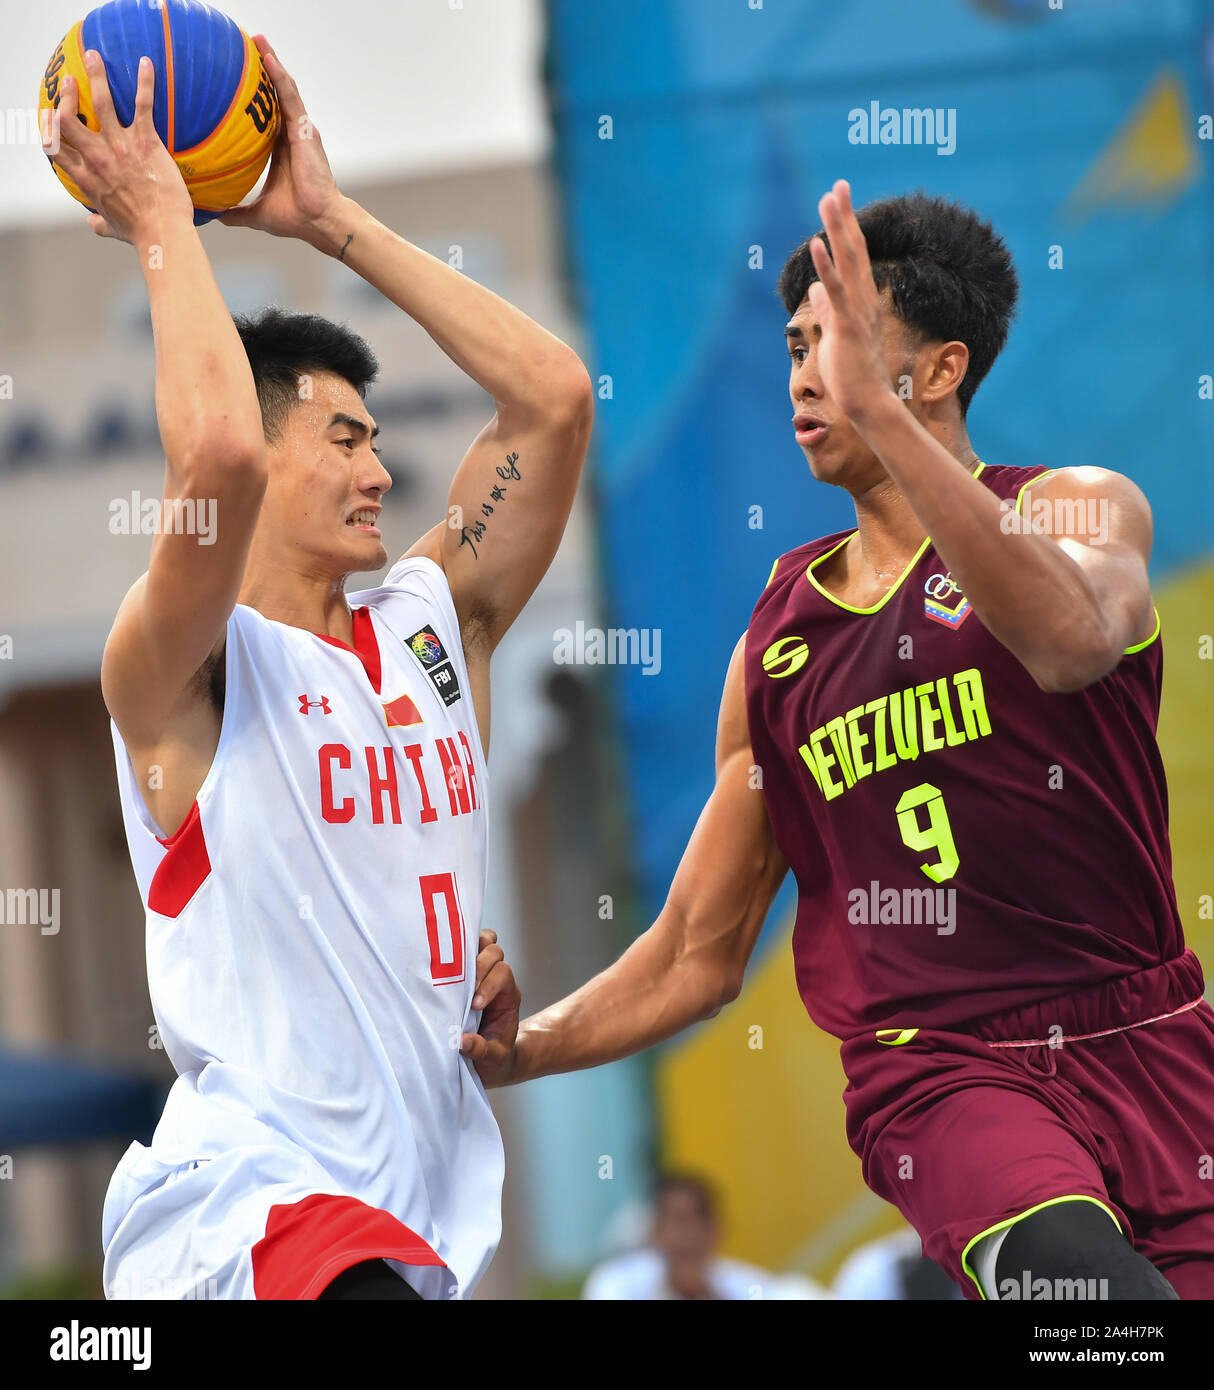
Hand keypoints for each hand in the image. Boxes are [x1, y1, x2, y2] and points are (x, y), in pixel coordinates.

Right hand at [47, 53, 192, 243]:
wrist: (162, 232)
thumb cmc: (138, 233)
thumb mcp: (111, 228)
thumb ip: (99, 223)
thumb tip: (94, 225)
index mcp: (85, 177)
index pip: (55, 146)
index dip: (48, 127)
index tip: (50, 115)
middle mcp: (97, 157)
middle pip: (68, 118)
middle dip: (65, 95)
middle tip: (69, 80)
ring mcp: (120, 147)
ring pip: (100, 102)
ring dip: (95, 75)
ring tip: (93, 57)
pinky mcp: (146, 142)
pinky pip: (143, 104)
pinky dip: (145, 82)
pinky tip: (147, 63)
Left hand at [220, 37, 343, 247]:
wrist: (318, 221)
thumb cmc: (297, 217)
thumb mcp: (259, 212)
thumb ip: (238, 211)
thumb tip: (215, 215)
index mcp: (282, 151)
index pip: (267, 118)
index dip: (256, 100)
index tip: (239, 84)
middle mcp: (292, 136)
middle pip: (276, 97)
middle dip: (263, 73)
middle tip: (247, 50)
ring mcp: (300, 130)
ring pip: (284, 90)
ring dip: (271, 64)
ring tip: (257, 40)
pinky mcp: (304, 130)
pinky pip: (290, 96)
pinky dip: (279, 76)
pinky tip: (268, 56)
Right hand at [459, 929, 520, 1086]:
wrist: (493, 1061)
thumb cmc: (496, 1057)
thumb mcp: (494, 1059)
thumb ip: (482, 1050)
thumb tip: (462, 1042)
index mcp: (508, 996)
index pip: (503, 974)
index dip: (489, 984)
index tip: (474, 1005)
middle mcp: (497, 980)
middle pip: (494, 952)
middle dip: (478, 964)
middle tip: (461, 987)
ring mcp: (481, 973)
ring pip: (482, 942)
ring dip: (466, 949)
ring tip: (448, 967)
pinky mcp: (464, 973)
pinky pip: (463, 949)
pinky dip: (453, 950)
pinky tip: (437, 962)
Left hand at [808, 180, 897, 423]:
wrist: (867, 402)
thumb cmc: (852, 374)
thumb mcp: (836, 334)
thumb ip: (827, 308)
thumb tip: (814, 288)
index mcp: (859, 302)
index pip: (853, 257)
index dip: (845, 228)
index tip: (838, 200)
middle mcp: (862, 300)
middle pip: (854, 249)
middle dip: (844, 216)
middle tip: (838, 185)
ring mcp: (857, 311)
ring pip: (848, 261)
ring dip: (838, 229)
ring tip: (829, 198)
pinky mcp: (848, 326)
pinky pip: (837, 290)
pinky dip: (827, 265)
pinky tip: (818, 242)